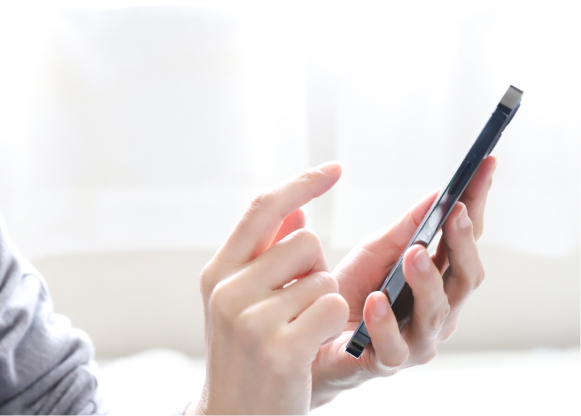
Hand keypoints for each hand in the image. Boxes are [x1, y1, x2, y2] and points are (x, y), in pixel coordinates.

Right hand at [189, 163, 348, 414]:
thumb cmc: (245, 355)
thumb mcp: (242, 301)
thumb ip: (265, 254)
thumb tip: (297, 210)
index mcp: (218, 272)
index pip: (262, 209)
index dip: (301, 184)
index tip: (334, 170)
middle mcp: (227, 289)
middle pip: (306, 241)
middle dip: (317, 268)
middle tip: (300, 304)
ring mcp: (250, 319)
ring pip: (325, 277)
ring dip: (325, 303)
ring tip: (300, 332)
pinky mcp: (280, 348)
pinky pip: (335, 308)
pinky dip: (333, 325)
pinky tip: (311, 348)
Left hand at [310, 156, 496, 407]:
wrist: (311, 332)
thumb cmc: (349, 290)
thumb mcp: (376, 251)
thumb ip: (406, 228)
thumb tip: (437, 194)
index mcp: (439, 279)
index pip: (466, 240)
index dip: (478, 203)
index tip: (486, 165)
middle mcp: (438, 310)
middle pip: (466, 278)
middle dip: (461, 243)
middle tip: (454, 212)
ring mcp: (418, 339)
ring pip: (437, 313)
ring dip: (427, 281)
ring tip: (414, 254)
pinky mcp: (387, 362)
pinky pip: (394, 346)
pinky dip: (386, 323)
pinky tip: (375, 300)